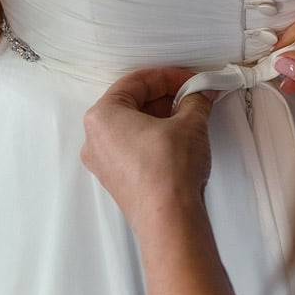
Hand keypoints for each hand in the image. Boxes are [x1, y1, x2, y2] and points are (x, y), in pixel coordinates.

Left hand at [81, 67, 214, 236]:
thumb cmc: (168, 171)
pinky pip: (132, 147)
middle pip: (131, 103)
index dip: (169, 77)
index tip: (190, 80)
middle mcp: (95, 138)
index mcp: (102, 115)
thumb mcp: (190, 124)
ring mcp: (103, 161)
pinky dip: (154, 137)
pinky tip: (178, 139)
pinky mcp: (116, 179)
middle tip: (193, 97)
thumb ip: (195, 101)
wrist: (169, 217)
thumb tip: (199, 95)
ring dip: (161, 117)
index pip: (136, 82)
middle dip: (165, 97)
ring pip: (132, 126)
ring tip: (190, 118)